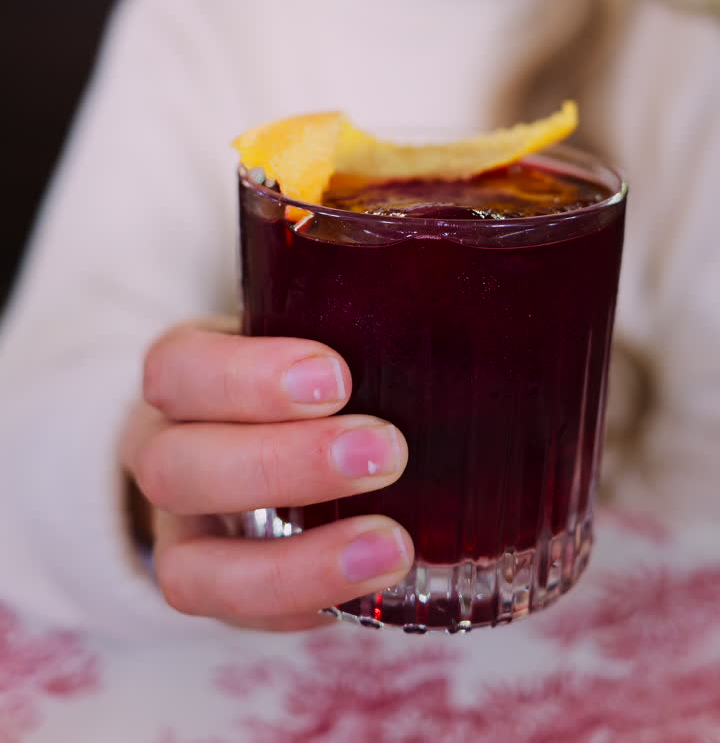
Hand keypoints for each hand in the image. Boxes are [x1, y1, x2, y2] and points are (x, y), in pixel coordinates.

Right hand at [121, 321, 411, 631]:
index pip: (177, 368)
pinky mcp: (213, 591)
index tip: (336, 375)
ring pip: (190, 568)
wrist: (244, 436)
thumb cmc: (292, 375)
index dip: (246, 377)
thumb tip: (467, 323)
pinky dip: (307, 603)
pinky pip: (238, 619)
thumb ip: (354, 324)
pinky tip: (377, 586)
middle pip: (175, 467)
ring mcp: (179, 533)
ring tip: (392, 545)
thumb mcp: (306, 331)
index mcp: (181, 374)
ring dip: (296, 561)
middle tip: (386, 451)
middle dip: (282, 465)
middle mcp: (162, 452)